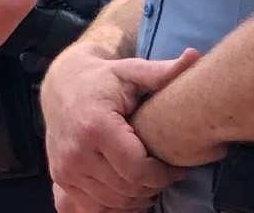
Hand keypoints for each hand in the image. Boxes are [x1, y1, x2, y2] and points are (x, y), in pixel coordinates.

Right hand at [42, 44, 197, 209]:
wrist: (60, 84)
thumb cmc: (102, 79)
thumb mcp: (130, 72)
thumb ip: (162, 72)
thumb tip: (194, 56)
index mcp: (95, 127)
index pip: (139, 171)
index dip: (164, 174)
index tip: (177, 166)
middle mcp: (75, 152)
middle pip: (128, 189)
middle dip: (154, 185)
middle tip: (165, 172)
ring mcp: (64, 168)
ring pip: (114, 202)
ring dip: (137, 196)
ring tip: (149, 178)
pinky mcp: (59, 177)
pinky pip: (95, 207)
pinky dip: (116, 204)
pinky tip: (128, 188)